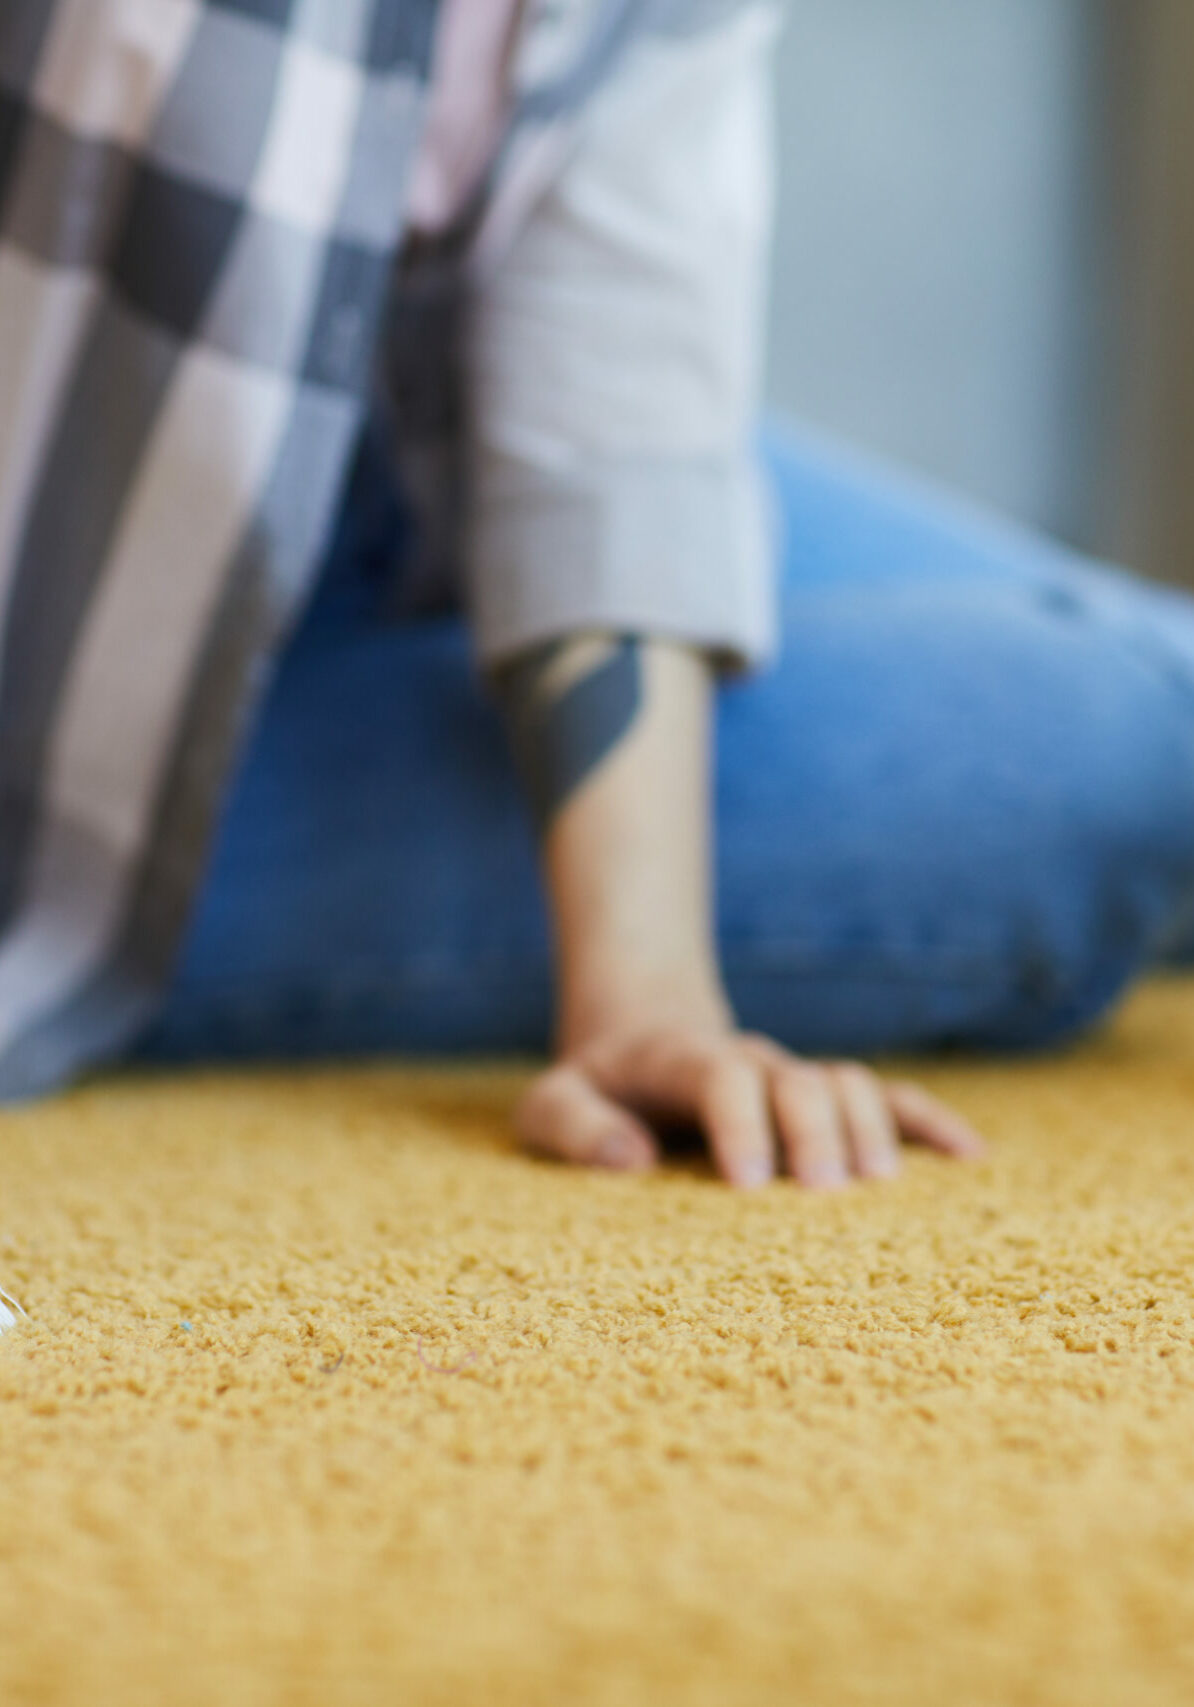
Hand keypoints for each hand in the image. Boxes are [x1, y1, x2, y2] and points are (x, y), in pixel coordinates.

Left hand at [516, 1024, 985, 1188]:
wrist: (641, 1044)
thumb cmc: (596, 1093)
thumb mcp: (552, 1105)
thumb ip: (573, 1127)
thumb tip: (630, 1160)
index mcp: (680, 1060)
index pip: (722, 1074)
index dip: (740, 1122)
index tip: (746, 1186)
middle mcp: (750, 1062)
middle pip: (799, 1079)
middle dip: (815, 1132)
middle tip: (822, 1196)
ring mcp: (793, 1077)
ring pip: (848, 1082)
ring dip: (869, 1130)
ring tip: (876, 1190)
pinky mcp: (825, 1099)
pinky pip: (889, 1098)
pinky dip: (931, 1124)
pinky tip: (971, 1161)